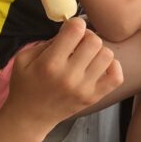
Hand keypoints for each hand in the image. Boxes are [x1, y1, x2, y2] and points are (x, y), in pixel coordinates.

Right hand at [5, 18, 122, 131]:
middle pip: (94, 41)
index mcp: (50, 63)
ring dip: (98, 51)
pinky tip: (98, 66)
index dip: (75, 24)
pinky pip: (116, 76)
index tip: (70, 30)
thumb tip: (70, 31)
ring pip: (107, 55)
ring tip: (87, 56)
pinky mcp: (93, 98)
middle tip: (78, 43)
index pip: (76, 30)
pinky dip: (112, 67)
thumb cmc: (24, 85)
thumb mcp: (24, 59)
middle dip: (87, 36)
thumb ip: (47, 42)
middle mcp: (69, 76)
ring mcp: (84, 89)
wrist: (29, 117)